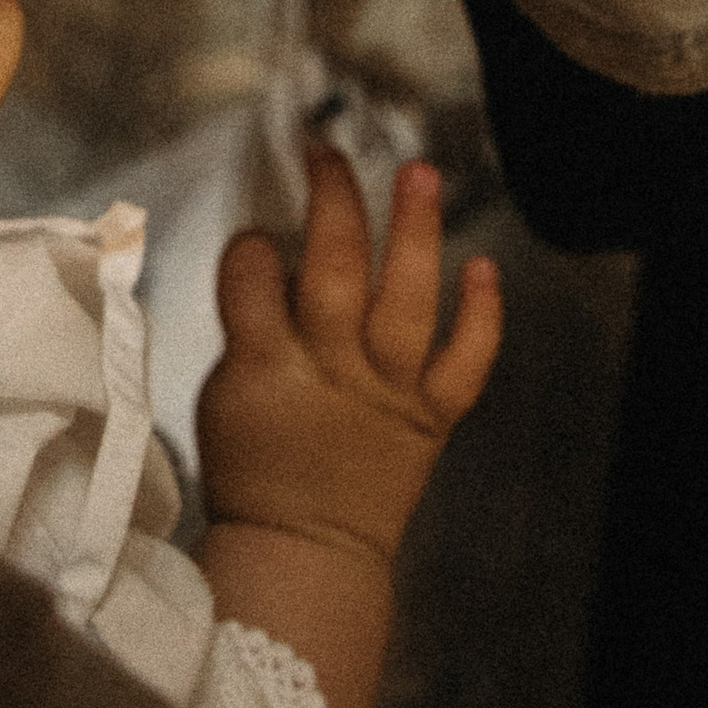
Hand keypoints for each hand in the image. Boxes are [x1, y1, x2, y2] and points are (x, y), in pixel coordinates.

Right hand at [198, 150, 501, 569]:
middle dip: (335, 198)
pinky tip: (483, 267)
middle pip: (335, 267)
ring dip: (417, 232)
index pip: (252, 270)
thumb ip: (249, 325)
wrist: (306, 552)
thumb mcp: (224, 393)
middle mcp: (331, 371)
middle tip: (331, 154)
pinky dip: (481, 315)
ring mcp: (387, 392)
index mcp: (263, 367)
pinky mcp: (431, 418)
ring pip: (408, 299)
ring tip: (421, 175)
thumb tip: (275, 254)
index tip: (258, 238)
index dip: (253, 244)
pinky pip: (466, 362)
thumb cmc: (256, 468)